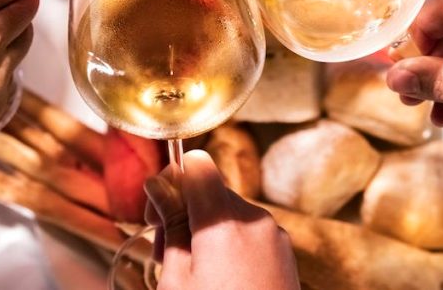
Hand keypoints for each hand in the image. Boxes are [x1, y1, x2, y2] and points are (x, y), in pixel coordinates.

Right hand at [146, 150, 299, 289]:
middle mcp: (254, 219)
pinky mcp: (285, 253)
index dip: (171, 181)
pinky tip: (220, 280)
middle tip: (166, 254)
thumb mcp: (177, 280)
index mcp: (223, 220)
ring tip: (194, 275)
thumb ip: (170, 226)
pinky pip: (249, 232)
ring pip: (229, 212)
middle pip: (210, 190)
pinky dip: (230, 244)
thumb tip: (157, 185)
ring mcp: (274, 235)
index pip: (197, 164)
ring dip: (206, 231)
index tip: (157, 213)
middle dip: (185, 213)